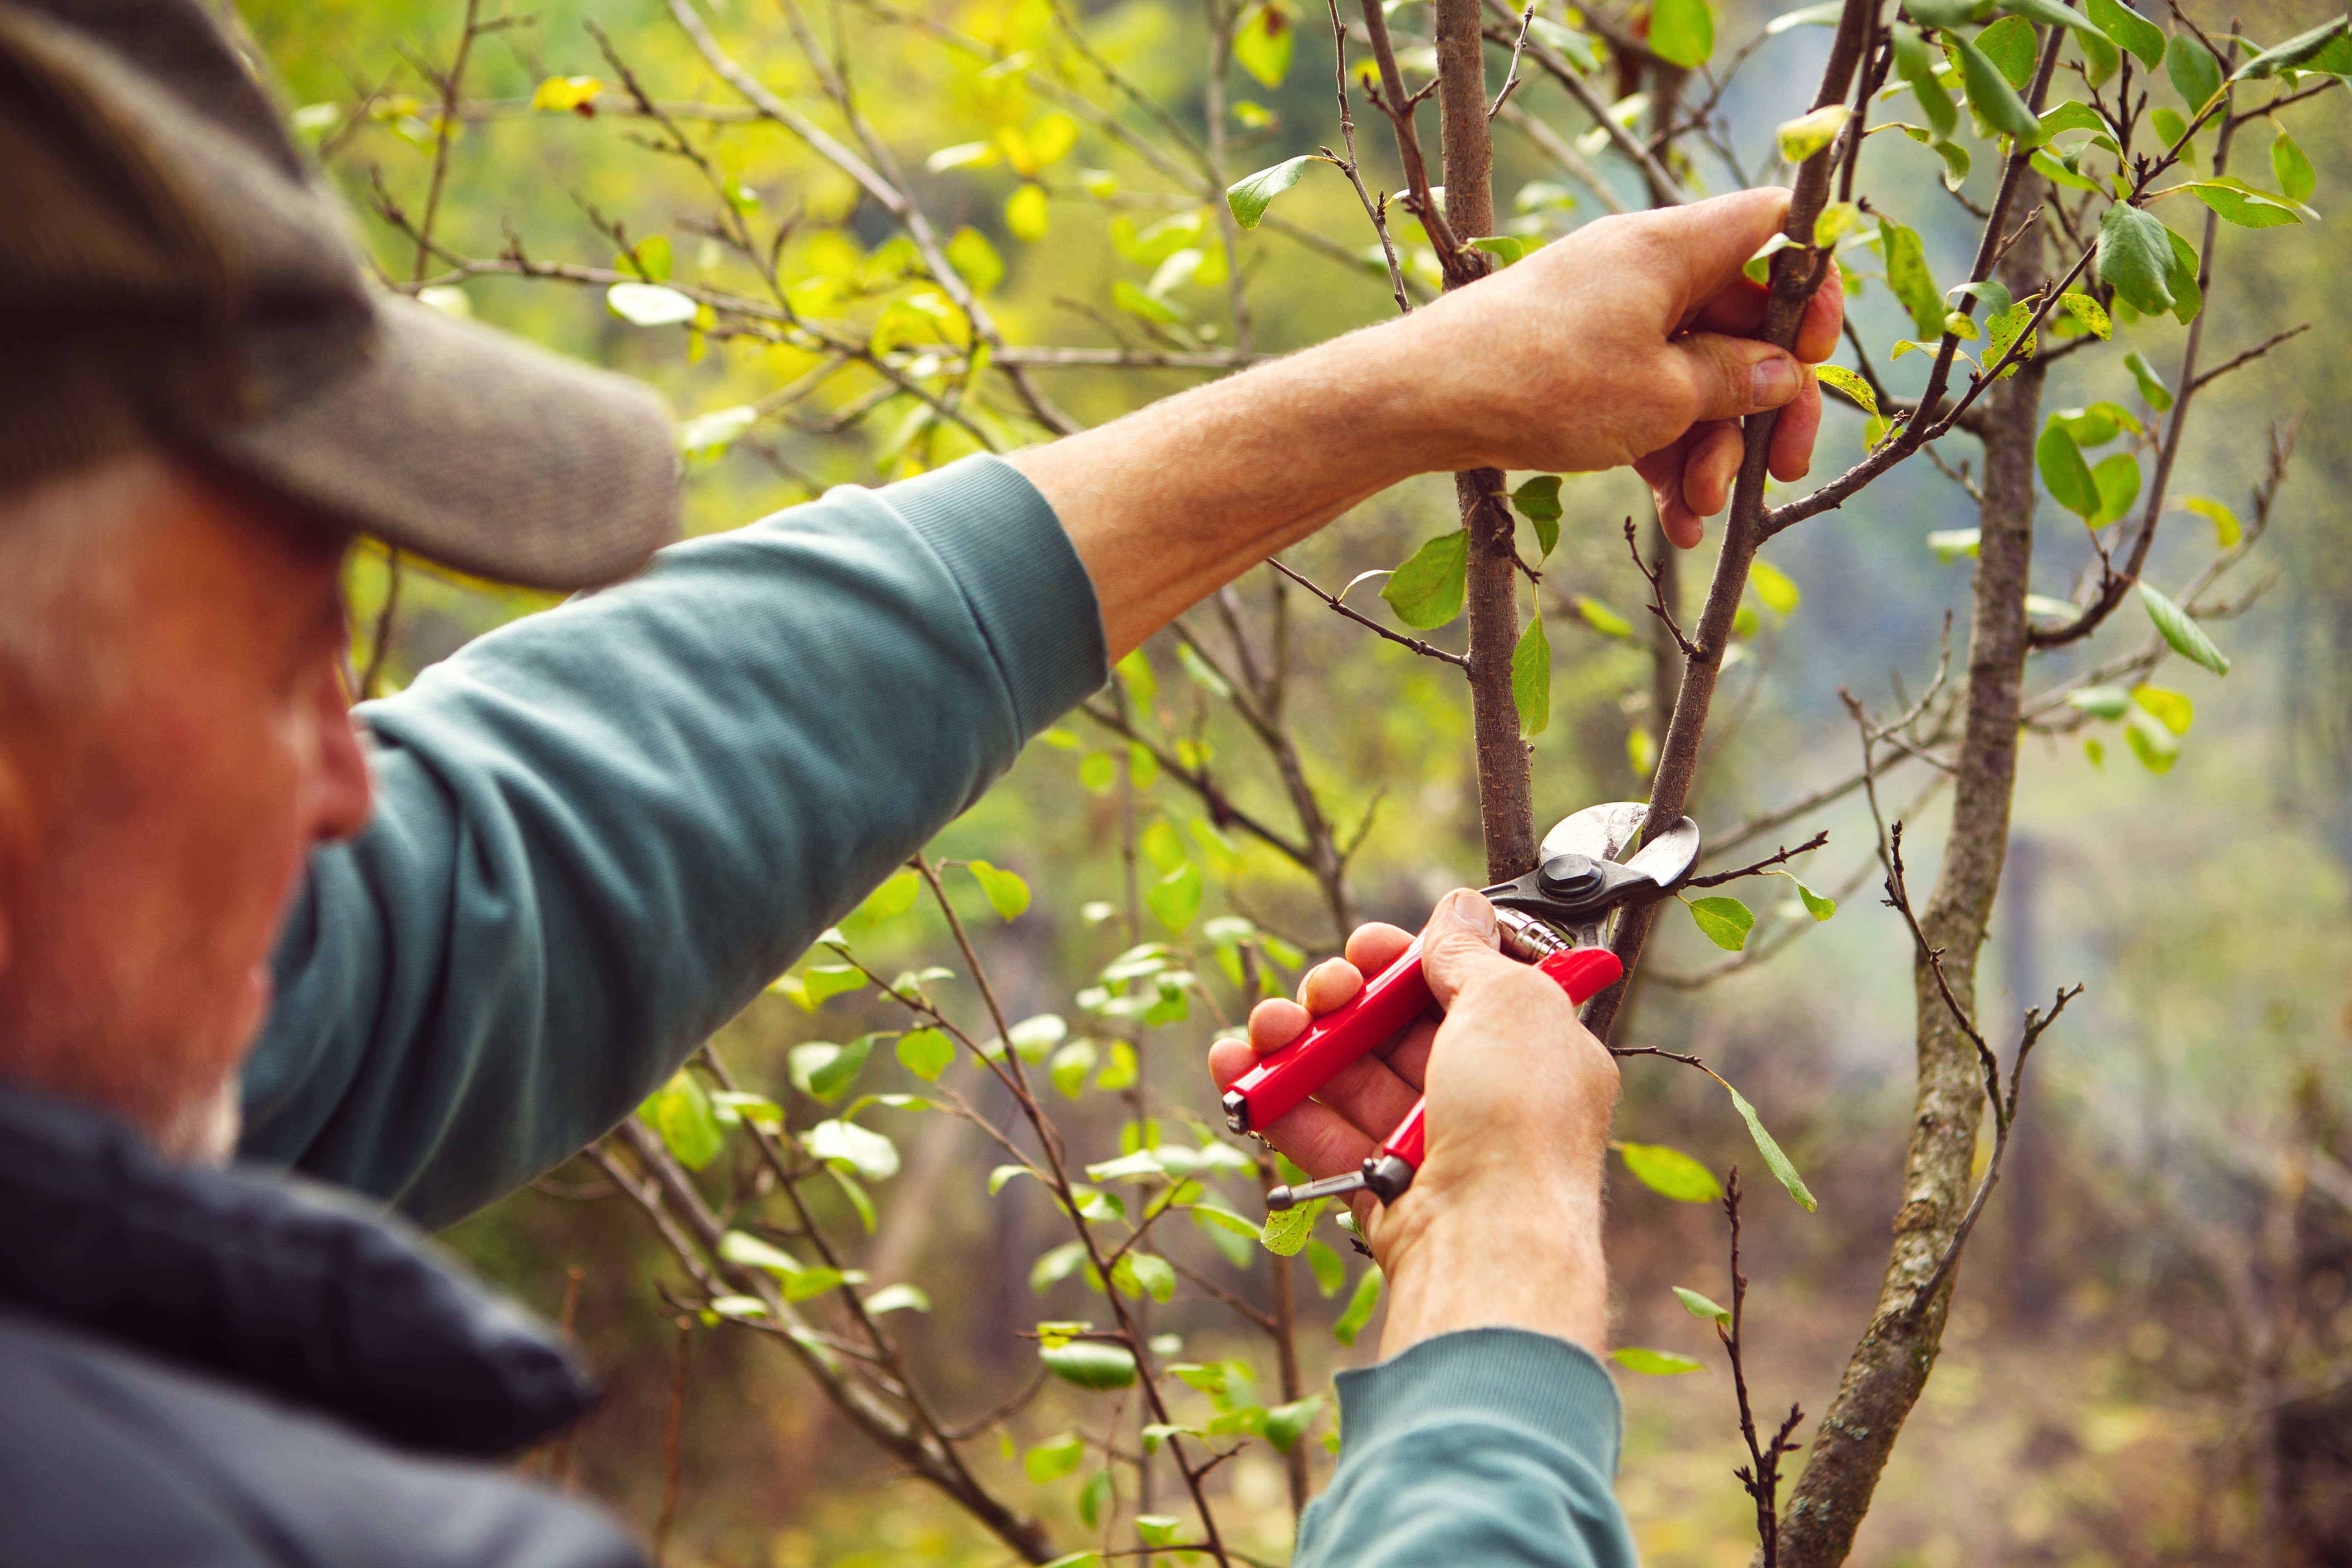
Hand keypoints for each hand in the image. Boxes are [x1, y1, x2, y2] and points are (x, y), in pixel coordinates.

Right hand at [1205, 891, 1618, 1356]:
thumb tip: (1460, 908)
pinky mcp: (1378, 1184)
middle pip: (1395, 1028)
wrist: (1487, 1242)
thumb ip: (1474, 953)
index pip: (1463, 988)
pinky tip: (1237, 1066)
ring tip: (1269, 1027)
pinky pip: (1318, 1130)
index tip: (1372, 947)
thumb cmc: (1518, 1122)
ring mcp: (1428, 1142)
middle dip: (1345, 997)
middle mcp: (1484, 1095)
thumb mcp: (1512, 1006)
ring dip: (1299, 1041)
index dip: (1411, 961)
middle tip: (1326, 991)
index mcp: (1532, 1049)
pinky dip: (1274, 1097)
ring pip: (1349, 1075)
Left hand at [1396, 186, 1844, 548]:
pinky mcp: (1579, 367)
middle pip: (1743, 324)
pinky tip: (1678, 525)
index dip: (1810, 286)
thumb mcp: (1664, 395)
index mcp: (1673, 247)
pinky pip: (1646, 404)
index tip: (1811, 353)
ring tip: (1700, 511)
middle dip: (1766, 403)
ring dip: (1711, 449)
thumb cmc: (1546, 383)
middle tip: (1784, 467)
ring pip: (1693, 378)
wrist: (1424, 401)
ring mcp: (1609, 321)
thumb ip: (1735, 382)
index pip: (1775, 226)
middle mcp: (1644, 272)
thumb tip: (1784, 374)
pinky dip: (1665, 457)